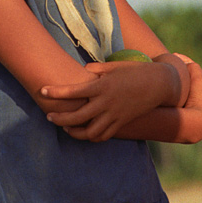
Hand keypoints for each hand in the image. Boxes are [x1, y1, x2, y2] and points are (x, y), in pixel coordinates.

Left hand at [42, 60, 171, 141]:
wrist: (158, 84)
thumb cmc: (134, 71)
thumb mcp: (114, 66)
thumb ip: (97, 69)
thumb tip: (83, 70)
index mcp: (102, 85)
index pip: (73, 91)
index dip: (56, 92)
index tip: (43, 91)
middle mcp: (106, 103)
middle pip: (76, 117)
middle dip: (59, 118)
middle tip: (49, 116)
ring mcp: (114, 115)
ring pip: (89, 132)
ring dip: (74, 132)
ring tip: (66, 127)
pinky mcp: (121, 123)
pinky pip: (104, 136)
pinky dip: (92, 137)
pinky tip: (85, 132)